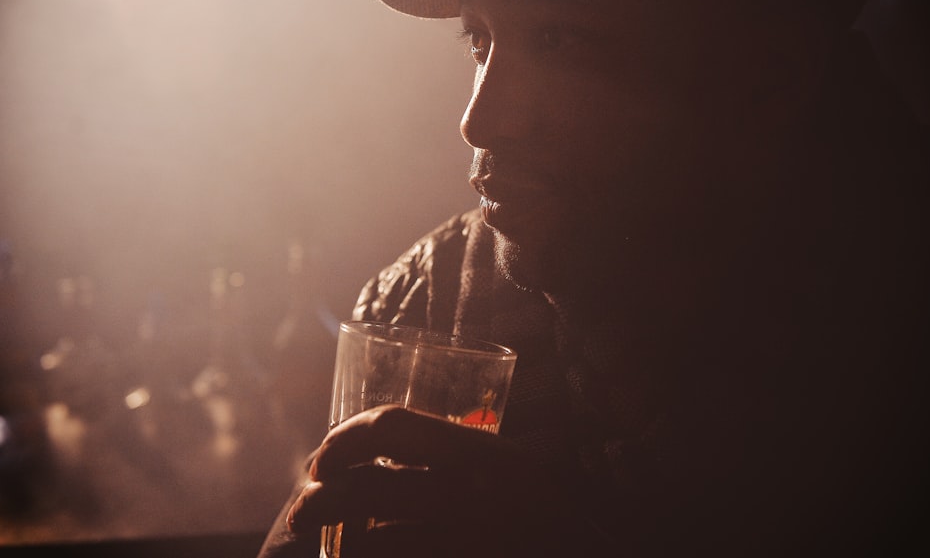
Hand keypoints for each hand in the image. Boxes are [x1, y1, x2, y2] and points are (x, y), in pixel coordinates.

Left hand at [285, 404, 596, 556]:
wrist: (586, 555)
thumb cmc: (547, 516)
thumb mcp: (513, 468)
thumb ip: (461, 454)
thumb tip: (388, 442)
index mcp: (483, 452)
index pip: (393, 425)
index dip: (345, 437)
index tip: (324, 458)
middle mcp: (473, 493)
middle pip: (369, 485)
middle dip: (322, 497)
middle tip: (303, 509)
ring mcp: (468, 539)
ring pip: (373, 540)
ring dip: (338, 544)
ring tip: (326, 547)